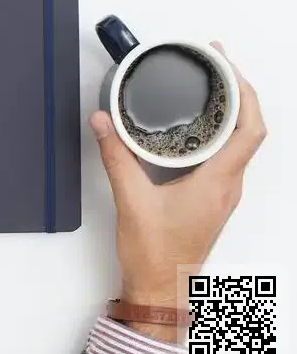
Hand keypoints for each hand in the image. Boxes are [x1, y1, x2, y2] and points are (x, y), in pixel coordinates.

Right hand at [90, 42, 265, 341]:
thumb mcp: (131, 199)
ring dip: (232, 111)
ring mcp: (222, 193)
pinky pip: (226, 156)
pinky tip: (196, 126)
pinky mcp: (211, 198)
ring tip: (210, 86)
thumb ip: (116, 156)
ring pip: (240, 143)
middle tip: (216, 63)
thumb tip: (103, 121)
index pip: (250, 128)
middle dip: (238, 90)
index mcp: (218, 182)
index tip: (226, 64)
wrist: (160, 289)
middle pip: (250, 129)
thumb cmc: (154, 254)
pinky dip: (219, 132)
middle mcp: (228, 185)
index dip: (245, 91)